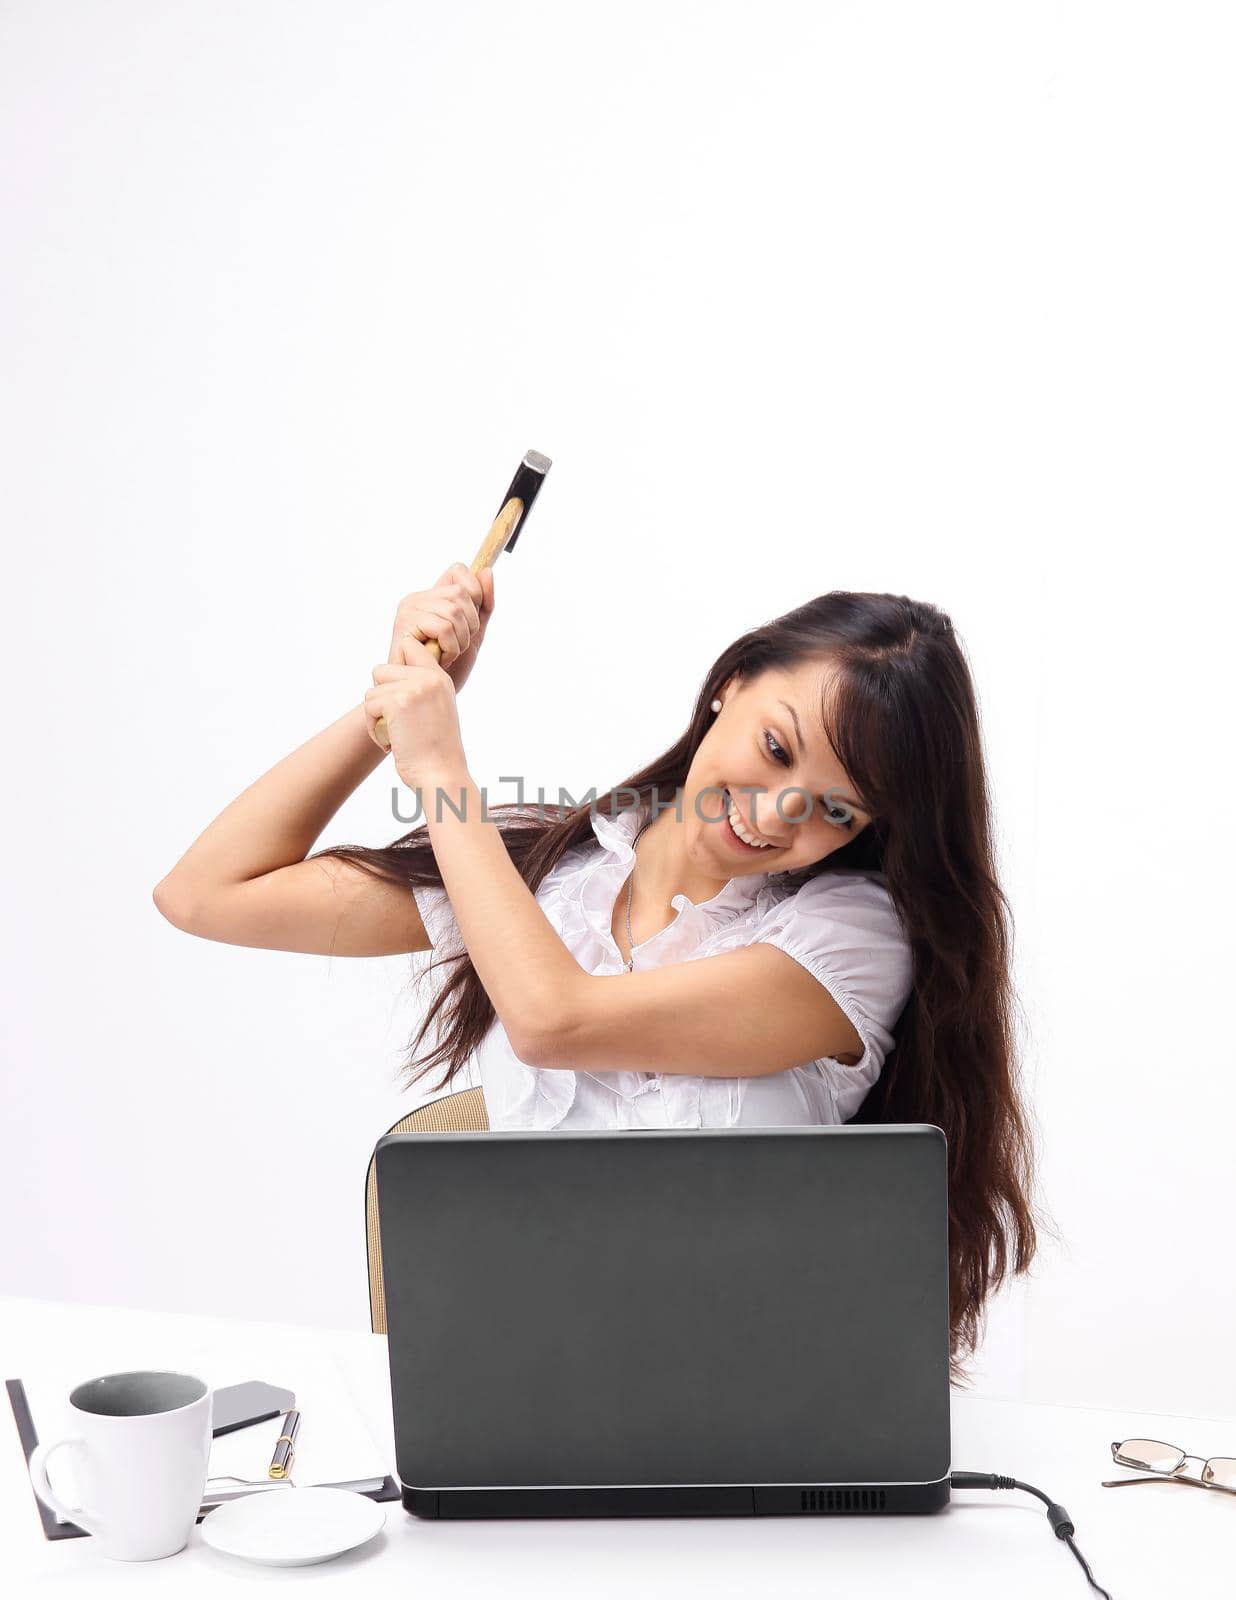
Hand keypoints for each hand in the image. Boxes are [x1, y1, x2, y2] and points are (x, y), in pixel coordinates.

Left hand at [364, 641, 467, 791]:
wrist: (441, 775)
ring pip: (372, 691)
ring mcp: (414, 688)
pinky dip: (372, 727)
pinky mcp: (397, 702)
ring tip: (394, 735)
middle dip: (381, 697)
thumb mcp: (437, 710)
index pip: (409, 646)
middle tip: (394, 722)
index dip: (394, 668)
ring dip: (375, 716)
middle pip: (381, 670)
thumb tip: (386, 674)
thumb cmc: (436, 752)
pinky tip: (391, 742)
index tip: (398, 697)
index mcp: (440, 678)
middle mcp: (429, 678)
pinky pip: (368, 706)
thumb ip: (420, 689)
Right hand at [387, 563, 495, 695]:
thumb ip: (483, 605)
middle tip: (456, 647)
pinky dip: (450, 648)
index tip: (471, 621)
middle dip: (470, 626)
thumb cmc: (446, 668)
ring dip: (460, 640)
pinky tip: (440, 660)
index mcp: (432, 597)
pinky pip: (443, 627)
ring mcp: (409, 610)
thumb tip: (487, 571)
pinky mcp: (404, 626)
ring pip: (454, 611)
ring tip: (448, 655)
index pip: (458, 570)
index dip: (474, 593)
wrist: (428, 697)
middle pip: (461, 594)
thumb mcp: (473, 634)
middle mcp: (417, 598)